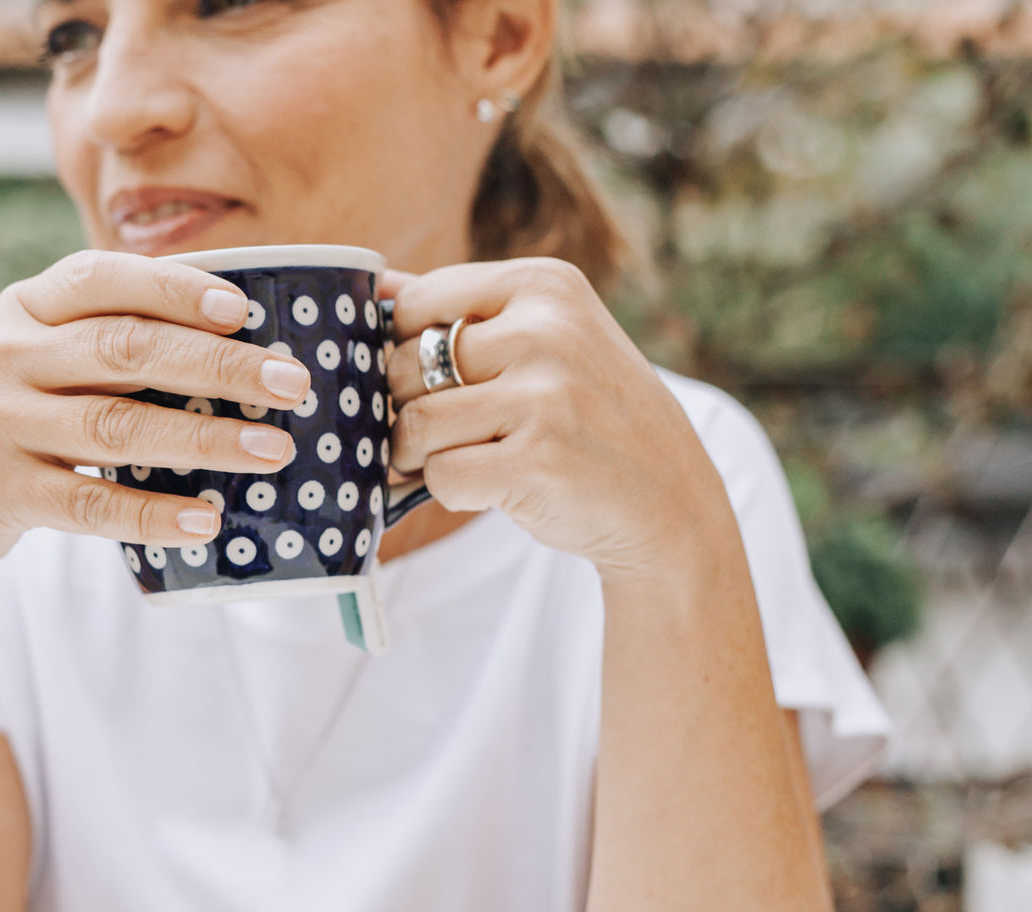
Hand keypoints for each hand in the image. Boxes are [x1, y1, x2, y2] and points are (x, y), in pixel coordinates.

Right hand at [0, 251, 312, 584]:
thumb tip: (244, 337)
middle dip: (217, 364)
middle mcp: (7, 357)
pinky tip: (207, 522)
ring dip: (204, 440)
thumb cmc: (14, 414)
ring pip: (115, 428)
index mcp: (25, 307)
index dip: (175, 288)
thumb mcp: (40, 355)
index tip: (244, 307)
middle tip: (291, 384)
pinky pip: (90, 505)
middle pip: (125, 351)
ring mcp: (0, 425)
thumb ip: (111, 337)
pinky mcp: (1, 493)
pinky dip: (153, 515)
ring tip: (274, 451)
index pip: (102, 279)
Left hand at [382, 258, 734, 582]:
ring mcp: (546, 396)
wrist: (667, 497)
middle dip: (406, 411)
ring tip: (471, 458)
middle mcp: (547, 330)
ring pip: (415, 425)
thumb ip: (461, 310)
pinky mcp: (539, 462)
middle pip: (403, 368)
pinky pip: (441, 477)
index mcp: (544, 284)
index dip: (401, 351)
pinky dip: (452, 492)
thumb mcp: (546, 337)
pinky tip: (495, 487)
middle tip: (451, 433)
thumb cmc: (587, 415)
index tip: (432, 380)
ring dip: (423, 457)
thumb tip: (374, 283)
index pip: (415, 304)